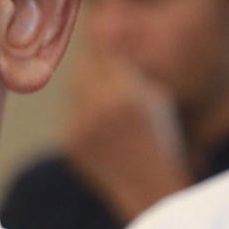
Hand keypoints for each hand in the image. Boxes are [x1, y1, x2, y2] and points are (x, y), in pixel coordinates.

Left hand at [64, 53, 191, 221]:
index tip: (101, 44)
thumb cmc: (158, 137)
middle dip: (89, 69)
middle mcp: (99, 108)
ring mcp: (80, 127)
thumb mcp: (154, 98)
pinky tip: (100, 131)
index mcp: (126, 94)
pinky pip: (69, 116)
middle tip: (98, 73)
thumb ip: (129, 72)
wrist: (146, 186)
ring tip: (105, 110)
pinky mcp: (69, 143)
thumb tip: (105, 42)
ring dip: (84, 93)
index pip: (101, 56)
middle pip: (80, 70)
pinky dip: (81, 117)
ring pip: (72, 93)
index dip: (101, 50)